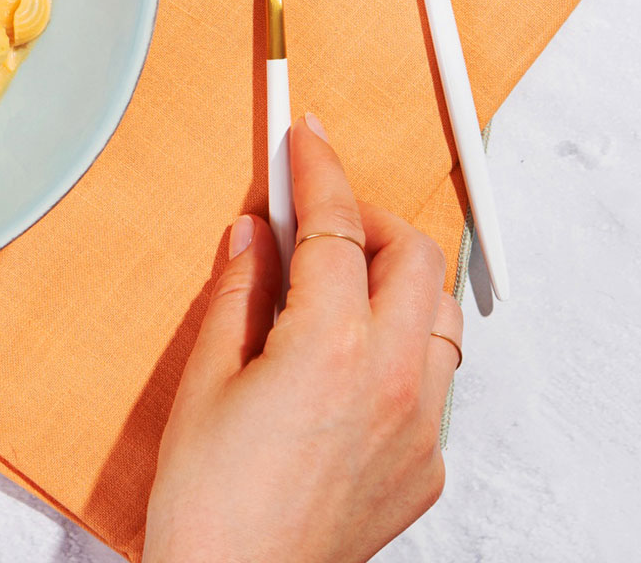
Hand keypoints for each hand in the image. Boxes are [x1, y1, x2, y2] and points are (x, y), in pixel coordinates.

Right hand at [143, 114, 462, 562]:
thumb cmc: (209, 500)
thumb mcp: (204, 379)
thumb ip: (237, 294)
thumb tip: (252, 236)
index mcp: (330, 348)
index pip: (337, 227)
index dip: (319, 171)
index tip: (306, 140)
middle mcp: (392, 381)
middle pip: (414, 257)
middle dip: (371, 219)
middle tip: (321, 215)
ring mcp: (419, 427)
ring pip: (437, 317)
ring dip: (396, 280)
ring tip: (339, 283)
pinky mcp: (425, 466)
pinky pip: (432, 380)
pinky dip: (399, 348)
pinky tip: (347, 362)